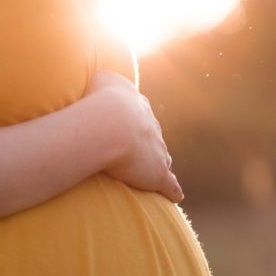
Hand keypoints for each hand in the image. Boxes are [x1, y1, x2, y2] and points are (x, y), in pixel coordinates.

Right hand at [84, 69, 182, 201]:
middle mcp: (152, 127)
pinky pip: (169, 184)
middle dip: (149, 143)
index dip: (136, 123)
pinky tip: (176, 196)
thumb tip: (104, 81)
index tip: (133, 127)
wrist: (110, 125)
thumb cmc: (99, 101)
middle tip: (143, 151)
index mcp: (139, 108)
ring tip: (153, 170)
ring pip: (162, 157)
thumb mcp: (103, 79)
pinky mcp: (157, 174)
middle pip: (154, 136)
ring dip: (159, 163)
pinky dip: (173, 190)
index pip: (141, 116)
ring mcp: (158, 150)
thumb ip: (107, 79)